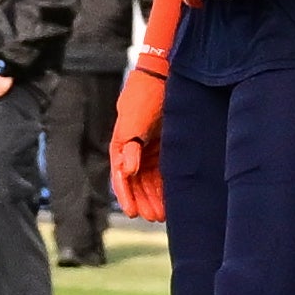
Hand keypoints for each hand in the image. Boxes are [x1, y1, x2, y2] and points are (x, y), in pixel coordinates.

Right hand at [111, 62, 166, 224]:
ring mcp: (150, 148)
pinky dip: (166, 185)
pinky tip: (173, 198)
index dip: (126, 194)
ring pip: (150, 179)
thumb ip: (130, 144)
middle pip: (137, 181)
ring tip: (162, 215)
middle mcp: (134, 150)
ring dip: (154, 196)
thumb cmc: (145, 96)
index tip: (133, 212)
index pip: (122, 176)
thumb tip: (127, 170)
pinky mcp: (166, 146)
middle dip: (143, 200)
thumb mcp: (135, 120)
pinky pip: (164, 170)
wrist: (164, 76)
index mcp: (121, 144)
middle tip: (153, 218)